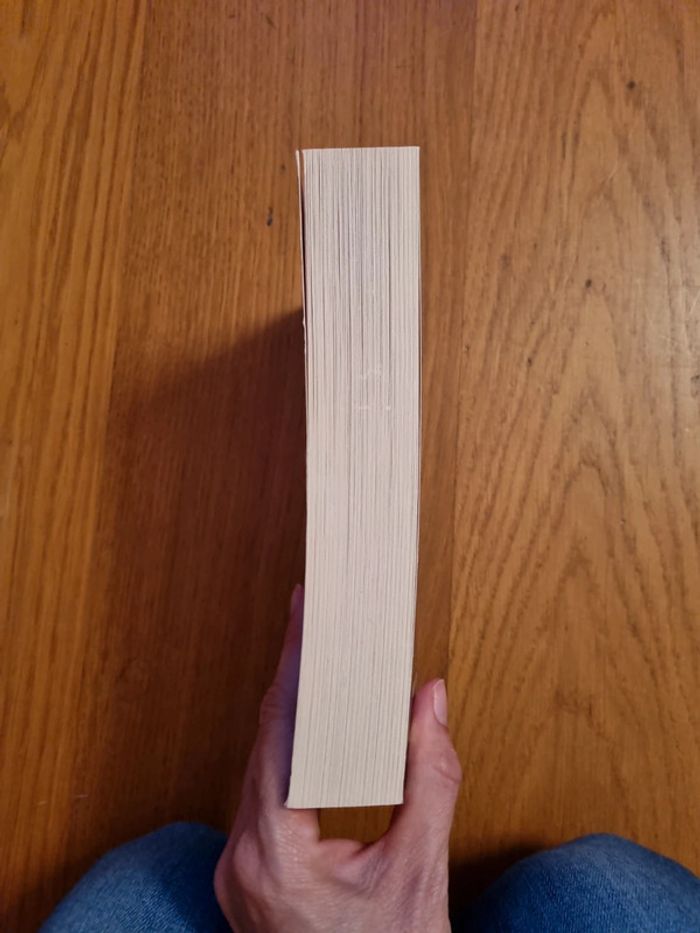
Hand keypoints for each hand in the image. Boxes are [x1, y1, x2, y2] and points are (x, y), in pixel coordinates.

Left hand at [214, 585, 461, 931]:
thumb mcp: (421, 874)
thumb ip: (429, 777)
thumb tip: (429, 700)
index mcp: (275, 856)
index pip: (279, 734)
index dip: (294, 666)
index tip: (305, 616)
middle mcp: (241, 859)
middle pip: (264, 742)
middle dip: (294, 680)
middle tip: (319, 625)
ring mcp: (238, 869)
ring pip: (259, 765)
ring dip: (291, 714)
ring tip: (318, 663)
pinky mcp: (249, 873)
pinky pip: (263, 791)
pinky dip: (290, 752)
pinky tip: (312, 725)